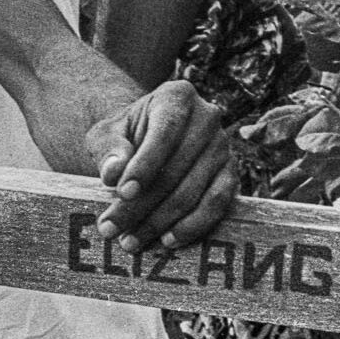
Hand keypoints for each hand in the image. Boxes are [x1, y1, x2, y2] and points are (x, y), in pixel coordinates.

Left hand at [85, 80, 237, 253]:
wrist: (150, 139)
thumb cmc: (126, 136)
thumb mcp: (107, 134)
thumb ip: (108, 149)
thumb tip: (113, 173)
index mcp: (178, 96)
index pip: (165, 132)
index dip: (144, 164)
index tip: (122, 192)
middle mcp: (208, 117)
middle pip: (176, 168)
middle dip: (140, 205)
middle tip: (111, 229)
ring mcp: (223, 146)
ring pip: (193, 190)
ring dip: (159, 221)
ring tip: (130, 241)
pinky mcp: (231, 172)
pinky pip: (217, 203)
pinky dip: (193, 224)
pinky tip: (167, 240)